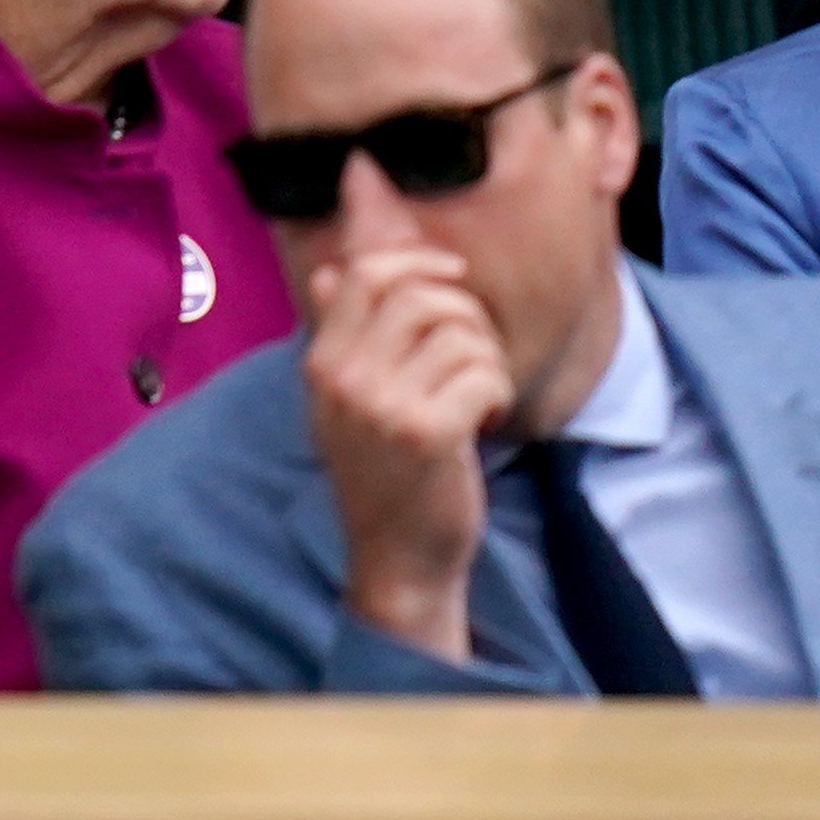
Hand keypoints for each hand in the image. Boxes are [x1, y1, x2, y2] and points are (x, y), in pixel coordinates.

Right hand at [302, 246, 514, 664]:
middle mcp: (343, 378)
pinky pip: (483, 373)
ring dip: (487, 360)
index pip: (366, 275)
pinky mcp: (428, 433)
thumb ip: (342, 335)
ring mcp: (382, 406)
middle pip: (422, 296)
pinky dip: (498, 393)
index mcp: (321, 363)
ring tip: (477, 394)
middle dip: (467, 315)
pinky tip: (486, 420)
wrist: (397, 558)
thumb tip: (334, 273)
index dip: (419, 261)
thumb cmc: (383, 475)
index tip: (454, 275)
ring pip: (462, 335)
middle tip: (474, 354)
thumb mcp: (344, 403)